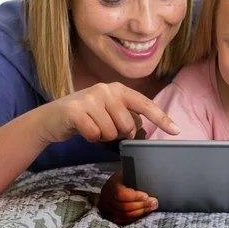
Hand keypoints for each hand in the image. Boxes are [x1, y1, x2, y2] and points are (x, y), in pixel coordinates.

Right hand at [35, 82, 179, 143]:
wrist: (52, 118)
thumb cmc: (86, 117)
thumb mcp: (108, 112)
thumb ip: (126, 116)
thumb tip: (143, 131)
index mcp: (118, 89)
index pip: (145, 104)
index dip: (162, 118)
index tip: (177, 131)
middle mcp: (106, 89)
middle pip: (127, 125)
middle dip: (117, 134)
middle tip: (103, 127)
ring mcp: (90, 98)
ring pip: (111, 132)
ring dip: (102, 136)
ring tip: (91, 126)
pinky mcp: (75, 110)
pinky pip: (94, 134)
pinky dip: (90, 138)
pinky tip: (82, 129)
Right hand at [99, 170, 157, 224]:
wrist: (116, 181)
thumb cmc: (127, 176)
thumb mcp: (131, 172)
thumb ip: (139, 177)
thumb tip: (154, 181)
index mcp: (112, 183)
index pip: (121, 193)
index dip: (135, 197)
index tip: (146, 196)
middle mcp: (106, 195)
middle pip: (123, 206)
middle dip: (141, 206)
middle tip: (154, 203)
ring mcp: (106, 206)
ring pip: (123, 215)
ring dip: (139, 213)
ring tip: (150, 208)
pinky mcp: (108, 214)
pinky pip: (120, 220)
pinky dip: (132, 218)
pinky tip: (141, 214)